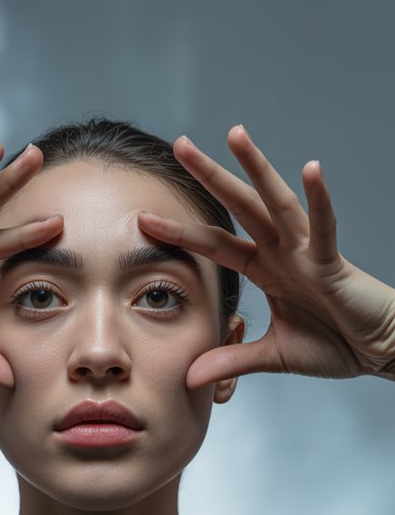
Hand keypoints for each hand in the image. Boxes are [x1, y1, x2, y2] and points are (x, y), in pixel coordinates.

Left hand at [138, 126, 394, 387]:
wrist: (378, 350)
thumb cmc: (335, 345)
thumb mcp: (272, 356)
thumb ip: (231, 360)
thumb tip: (190, 379)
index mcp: (266, 270)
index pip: (215, 244)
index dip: (181, 232)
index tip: (144, 219)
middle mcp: (282, 252)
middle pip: (238, 208)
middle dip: (210, 177)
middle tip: (180, 145)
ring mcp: (306, 252)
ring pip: (276, 203)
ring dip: (256, 168)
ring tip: (235, 135)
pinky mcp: (332, 262)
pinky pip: (325, 227)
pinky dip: (319, 199)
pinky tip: (311, 169)